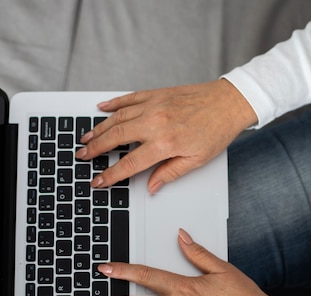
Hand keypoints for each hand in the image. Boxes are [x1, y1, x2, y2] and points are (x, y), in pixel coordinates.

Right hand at [76, 79, 256, 193]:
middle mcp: (155, 123)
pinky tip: (101, 109)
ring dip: (99, 128)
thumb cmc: (216, 131)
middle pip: (115, 138)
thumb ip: (169, 173)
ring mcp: (153, 106)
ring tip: (86, 137)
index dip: (111, 175)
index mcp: (164, 144)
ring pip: (117, 118)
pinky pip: (128, 98)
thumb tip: (151, 186)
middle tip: (82, 156)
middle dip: (95, 149)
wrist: (229, 103)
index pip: (129, 163)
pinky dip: (113, 104)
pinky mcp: (156, 94)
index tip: (98, 181)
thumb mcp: (196, 160)